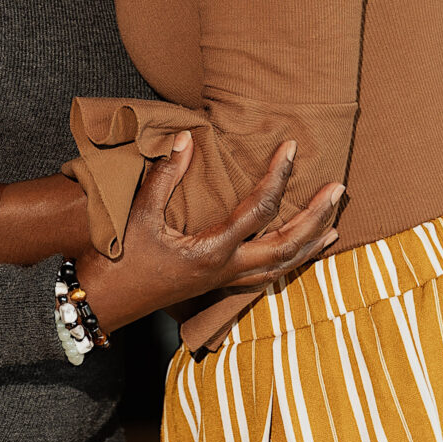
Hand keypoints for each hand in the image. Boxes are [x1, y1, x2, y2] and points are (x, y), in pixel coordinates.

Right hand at [76, 135, 342, 334]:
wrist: (104, 302)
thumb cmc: (120, 259)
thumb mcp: (140, 214)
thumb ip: (165, 176)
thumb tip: (187, 139)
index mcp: (212, 250)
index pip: (259, 211)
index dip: (278, 177)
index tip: (291, 148)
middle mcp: (226, 270)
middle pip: (286, 246)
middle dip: (316, 218)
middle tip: (338, 190)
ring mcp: (224, 281)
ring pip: (282, 267)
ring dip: (310, 245)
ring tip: (335, 226)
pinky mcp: (217, 286)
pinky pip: (266, 277)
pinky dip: (290, 263)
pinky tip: (299, 255)